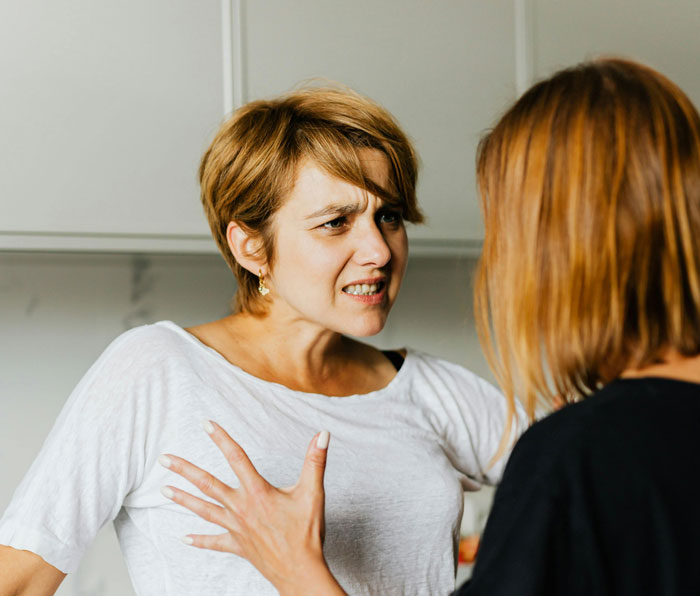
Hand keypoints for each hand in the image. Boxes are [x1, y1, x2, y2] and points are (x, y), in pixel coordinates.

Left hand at [158, 422, 344, 594]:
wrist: (300, 571)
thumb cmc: (307, 533)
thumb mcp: (313, 492)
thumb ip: (315, 460)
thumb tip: (322, 434)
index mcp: (257, 492)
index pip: (236, 458)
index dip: (221, 439)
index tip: (206, 424)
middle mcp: (241, 508)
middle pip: (207, 484)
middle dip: (185, 470)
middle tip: (164, 459)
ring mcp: (236, 528)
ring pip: (204, 510)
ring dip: (183, 499)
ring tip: (163, 489)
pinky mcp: (238, 546)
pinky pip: (213, 542)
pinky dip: (198, 539)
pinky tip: (183, 537)